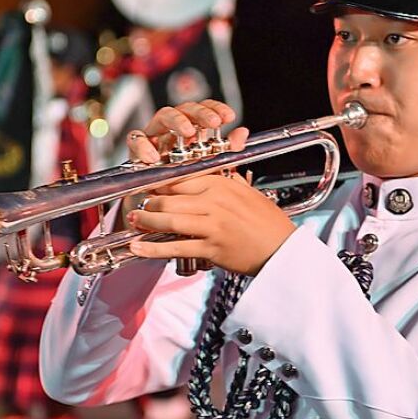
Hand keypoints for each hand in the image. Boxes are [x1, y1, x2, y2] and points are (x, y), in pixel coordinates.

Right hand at [121, 100, 248, 226]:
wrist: (160, 213)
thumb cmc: (184, 189)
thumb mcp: (210, 171)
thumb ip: (226, 152)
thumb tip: (242, 134)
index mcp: (192, 133)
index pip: (203, 110)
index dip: (215, 109)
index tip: (228, 117)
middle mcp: (173, 132)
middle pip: (185, 109)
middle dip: (200, 113)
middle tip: (212, 122)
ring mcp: (155, 138)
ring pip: (162, 116)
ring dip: (176, 121)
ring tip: (187, 131)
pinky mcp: (136, 151)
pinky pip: (136, 140)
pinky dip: (143, 145)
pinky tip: (154, 156)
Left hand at [126, 173, 296, 275]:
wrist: (282, 250)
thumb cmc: (266, 222)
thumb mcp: (247, 192)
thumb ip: (226, 178)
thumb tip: (209, 168)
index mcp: (222, 184)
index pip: (181, 178)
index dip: (160, 183)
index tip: (148, 186)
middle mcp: (215, 201)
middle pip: (169, 197)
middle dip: (149, 202)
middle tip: (138, 205)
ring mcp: (212, 225)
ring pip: (169, 219)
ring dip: (146, 220)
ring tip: (135, 221)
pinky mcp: (212, 248)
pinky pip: (176, 246)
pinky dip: (153, 248)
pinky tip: (138, 247)